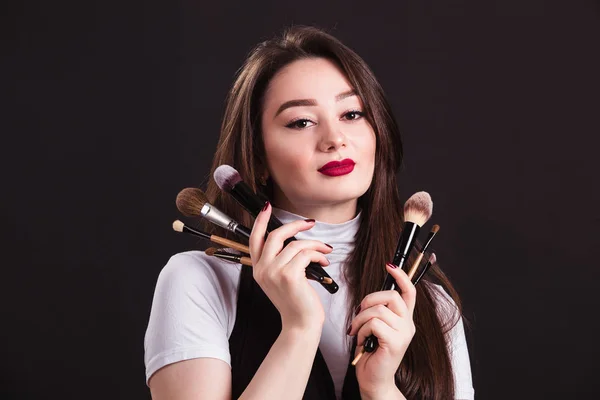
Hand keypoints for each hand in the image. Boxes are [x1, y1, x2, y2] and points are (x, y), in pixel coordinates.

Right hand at [249, 202, 332, 331]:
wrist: (300, 324)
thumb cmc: (296, 302)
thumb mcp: (281, 279)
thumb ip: (281, 260)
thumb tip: (295, 239)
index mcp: (258, 269)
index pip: (255, 239)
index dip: (261, 221)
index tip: (267, 207)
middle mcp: (262, 269)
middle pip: (275, 235)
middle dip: (295, 225)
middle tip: (310, 223)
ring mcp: (274, 272)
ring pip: (296, 244)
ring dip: (315, 245)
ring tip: (325, 251)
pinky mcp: (289, 275)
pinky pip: (305, 254)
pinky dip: (318, 255)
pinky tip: (324, 261)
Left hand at [349, 263, 415, 397]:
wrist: (373, 380)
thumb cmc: (370, 354)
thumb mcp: (375, 328)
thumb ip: (377, 311)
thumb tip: (370, 298)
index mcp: (404, 319)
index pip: (409, 291)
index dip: (401, 276)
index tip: (389, 264)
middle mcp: (408, 325)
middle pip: (391, 296)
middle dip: (369, 300)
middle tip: (359, 313)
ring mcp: (403, 334)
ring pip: (378, 310)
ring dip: (360, 319)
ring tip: (356, 332)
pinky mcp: (395, 343)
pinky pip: (374, 324)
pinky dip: (362, 330)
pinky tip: (361, 341)